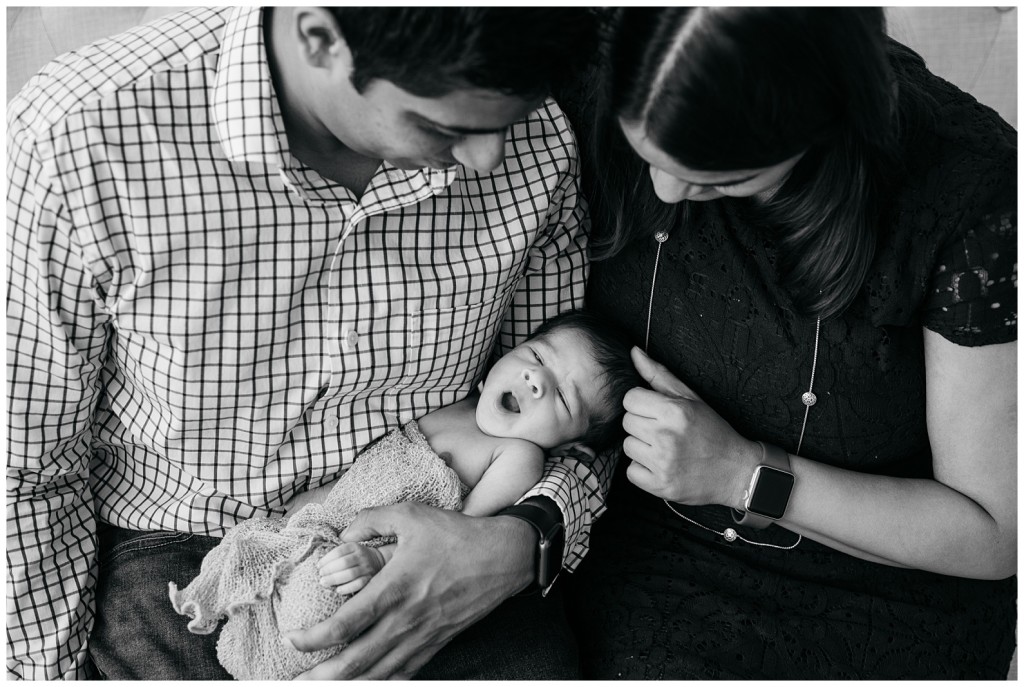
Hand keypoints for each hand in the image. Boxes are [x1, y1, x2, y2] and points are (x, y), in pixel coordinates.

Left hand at [284, 502, 534, 678]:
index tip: (292, 639)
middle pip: (356, 662)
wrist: (503, 557)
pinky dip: (381, 684)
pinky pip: (404, 673)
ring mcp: (423, 636)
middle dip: (322, 677)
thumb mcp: (412, 514)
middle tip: (294, 682)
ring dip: (347, 686)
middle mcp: (406, 619)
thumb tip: (343, 533)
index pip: (346, 624)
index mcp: (396, 588)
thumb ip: (371, 520)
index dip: (314, 638)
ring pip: (378, 674)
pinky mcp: (436, 644)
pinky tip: (365, 686)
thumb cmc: (456, 534)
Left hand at [318, 542, 385, 595]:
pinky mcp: (370, 579)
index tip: (318, 566)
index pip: (338, 552)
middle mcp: (361, 556)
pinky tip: (338, 590)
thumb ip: (337, 554)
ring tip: (324, 582)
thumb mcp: (349, 550)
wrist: (377, 561)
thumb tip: (319, 563)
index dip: (326, 559)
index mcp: (354, 547)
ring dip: (335, 579)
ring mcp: (367, 568)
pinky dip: (347, 588)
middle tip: (320, 575)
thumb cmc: (355, 557)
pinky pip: (358, 584)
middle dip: (329, 569)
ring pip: (350, 574)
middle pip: (343, 563)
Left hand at [623, 347, 758, 507]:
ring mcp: (662, 463)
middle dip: (642, 425)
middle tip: (664, 431)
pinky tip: (662, 465)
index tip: (657, 411)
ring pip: (627, 446)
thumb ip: (658, 375)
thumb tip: (633, 352)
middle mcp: (666, 436)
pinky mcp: (659, 485)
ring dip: (642, 448)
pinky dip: (643, 470)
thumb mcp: (690, 398)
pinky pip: (631, 472)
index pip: (630, 398)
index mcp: (674, 411)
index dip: (642, 404)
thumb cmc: (712, 431)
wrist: (736, 472)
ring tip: (665, 448)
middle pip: (627, 422)